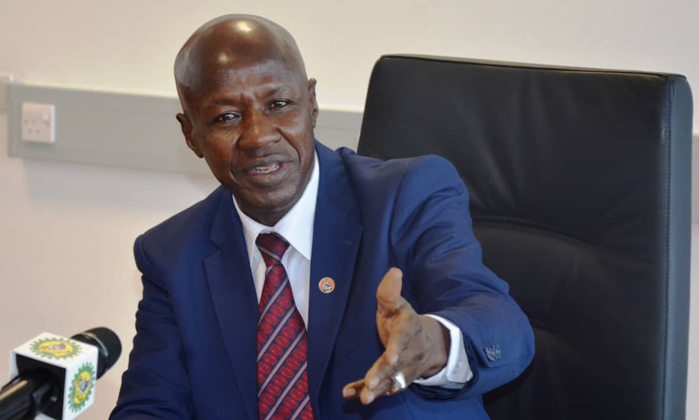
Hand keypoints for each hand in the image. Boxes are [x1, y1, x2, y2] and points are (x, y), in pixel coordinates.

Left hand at [342, 267, 449, 403]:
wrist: (430, 344)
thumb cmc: (404, 321)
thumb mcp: (397, 305)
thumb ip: (390, 292)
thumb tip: (394, 271)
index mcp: (408, 329)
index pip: (403, 338)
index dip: (397, 348)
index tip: (391, 358)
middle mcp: (409, 352)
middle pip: (396, 365)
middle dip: (383, 374)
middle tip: (370, 383)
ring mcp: (404, 368)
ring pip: (392, 380)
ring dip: (378, 388)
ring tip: (364, 397)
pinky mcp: (396, 379)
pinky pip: (384, 388)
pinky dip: (369, 392)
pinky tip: (349, 394)